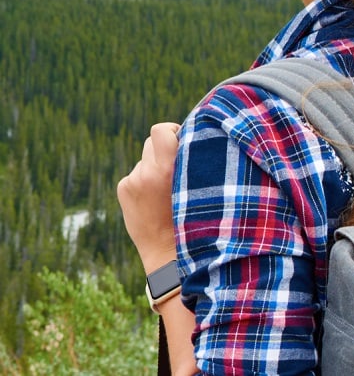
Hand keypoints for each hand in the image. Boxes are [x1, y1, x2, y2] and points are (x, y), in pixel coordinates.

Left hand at [117, 122, 181, 273]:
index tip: (182, 140)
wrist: (168, 252)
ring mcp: (133, 181)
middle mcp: (148, 172)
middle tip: (176, 168)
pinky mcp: (124, 188)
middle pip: (151, 142)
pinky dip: (143, 181)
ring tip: (165, 189)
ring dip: (153, 166)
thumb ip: (191, 159)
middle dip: (163, 150)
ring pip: (144, 159)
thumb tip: (186, 134)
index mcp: (170, 168)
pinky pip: (135, 174)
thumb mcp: (201, 185)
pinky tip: (153, 199)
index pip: (161, 130)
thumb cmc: (194, 216)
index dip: (171, 131)